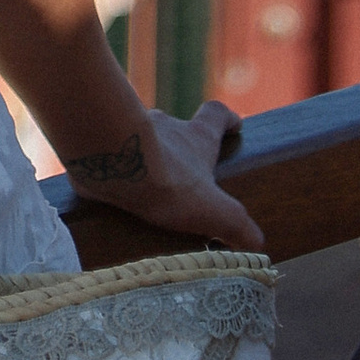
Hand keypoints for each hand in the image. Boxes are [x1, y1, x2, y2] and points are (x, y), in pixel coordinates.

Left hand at [63, 99, 263, 255]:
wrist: (110, 164)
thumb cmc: (167, 182)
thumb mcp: (212, 210)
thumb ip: (237, 226)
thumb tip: (257, 243)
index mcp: (196, 137)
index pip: (216, 115)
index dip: (225, 119)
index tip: (233, 124)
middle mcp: (164, 126)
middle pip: (176, 129)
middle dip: (180, 148)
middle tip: (181, 176)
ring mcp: (130, 131)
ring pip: (140, 141)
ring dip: (144, 159)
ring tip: (143, 190)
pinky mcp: (102, 143)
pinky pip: (109, 154)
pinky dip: (113, 170)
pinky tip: (111, 193)